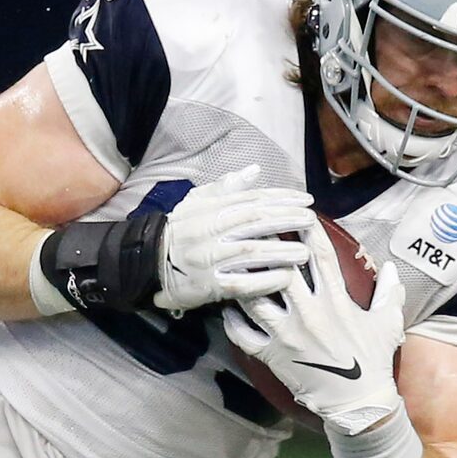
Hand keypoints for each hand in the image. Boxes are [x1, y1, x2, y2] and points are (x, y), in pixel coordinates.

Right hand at [154, 168, 316, 312]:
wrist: (146, 262)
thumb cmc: (178, 231)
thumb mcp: (195, 202)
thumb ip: (225, 188)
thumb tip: (254, 171)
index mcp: (211, 210)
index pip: (252, 200)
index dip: (282, 199)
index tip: (306, 200)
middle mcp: (211, 233)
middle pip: (256, 223)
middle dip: (287, 220)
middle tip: (311, 221)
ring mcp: (210, 260)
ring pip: (252, 253)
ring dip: (281, 252)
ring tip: (305, 252)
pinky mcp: (209, 286)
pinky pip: (241, 283)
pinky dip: (264, 280)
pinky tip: (284, 278)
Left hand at [227, 229, 408, 434]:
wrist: (356, 402)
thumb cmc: (373, 361)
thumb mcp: (388, 322)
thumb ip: (389, 292)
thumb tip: (389, 266)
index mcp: (336, 300)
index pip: (319, 255)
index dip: (306, 229)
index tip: (296, 212)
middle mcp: (309, 313)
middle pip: (279, 271)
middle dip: (265, 249)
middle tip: (250, 232)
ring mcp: (287, 335)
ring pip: (254, 300)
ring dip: (242, 282)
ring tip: (232, 267)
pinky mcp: (272, 355)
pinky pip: (243, 335)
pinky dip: (232, 321)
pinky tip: (227, 310)